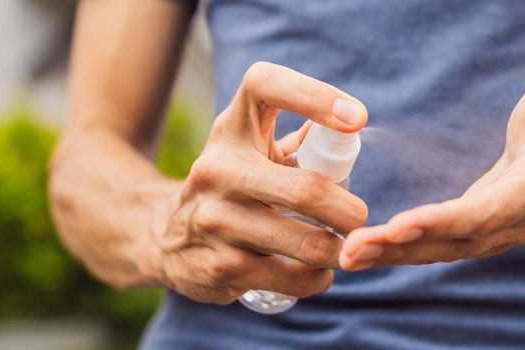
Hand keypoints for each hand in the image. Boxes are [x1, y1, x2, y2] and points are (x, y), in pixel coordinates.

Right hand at [140, 62, 368, 302]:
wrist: (163, 237)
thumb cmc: (232, 184)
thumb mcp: (253, 151)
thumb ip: (302, 140)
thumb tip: (352, 131)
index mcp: (233, 129)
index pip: (264, 85)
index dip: (315, 95)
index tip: (358, 119)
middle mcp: (217, 169)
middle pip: (306, 190)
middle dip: (349, 211)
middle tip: (360, 219)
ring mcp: (215, 220)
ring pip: (308, 244)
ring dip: (341, 251)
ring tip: (345, 248)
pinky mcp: (220, 268)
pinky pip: (294, 278)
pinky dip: (319, 278)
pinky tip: (317, 271)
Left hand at [340, 71, 524, 269]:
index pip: (491, 209)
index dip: (446, 221)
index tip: (400, 225)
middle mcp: (517, 217)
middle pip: (457, 239)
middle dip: (404, 247)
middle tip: (353, 249)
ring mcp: (497, 229)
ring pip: (442, 248)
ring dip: (393, 255)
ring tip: (348, 256)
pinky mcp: (477, 229)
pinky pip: (436, 244)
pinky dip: (399, 251)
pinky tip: (361, 252)